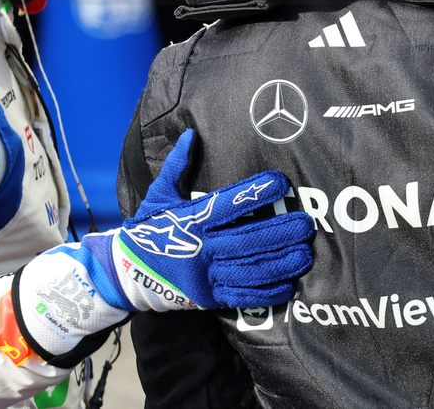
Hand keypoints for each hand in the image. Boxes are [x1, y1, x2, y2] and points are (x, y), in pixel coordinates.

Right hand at [84, 130, 313, 311]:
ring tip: (306, 254)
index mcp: (190, 220)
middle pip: (246, 240)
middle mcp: (200, 248)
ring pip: (249, 270)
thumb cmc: (149, 229)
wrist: (127, 274)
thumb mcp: (158, 195)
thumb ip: (176, 166)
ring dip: (281, 263)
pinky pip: (242, 297)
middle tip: (306, 225)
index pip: (227, 204)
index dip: (254, 193)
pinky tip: (289, 285)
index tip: (280, 182)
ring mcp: (205, 276)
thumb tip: (189, 135)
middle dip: (279, 233)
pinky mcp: (208, 298)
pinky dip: (267, 293)